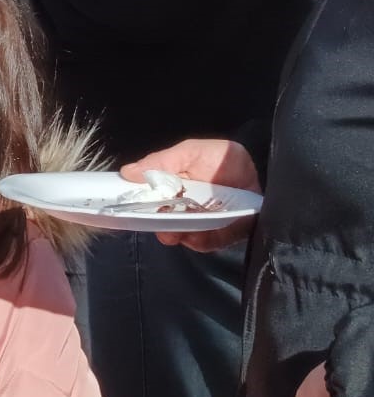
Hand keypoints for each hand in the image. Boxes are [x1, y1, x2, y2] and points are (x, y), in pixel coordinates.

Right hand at [122, 139, 260, 249]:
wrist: (267, 172)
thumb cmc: (224, 159)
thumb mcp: (191, 152)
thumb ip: (162, 162)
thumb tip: (127, 173)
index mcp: (172, 187)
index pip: (148, 199)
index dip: (138, 205)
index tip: (132, 208)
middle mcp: (184, 207)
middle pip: (163, 219)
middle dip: (159, 224)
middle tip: (160, 224)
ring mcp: (203, 223)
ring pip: (182, 233)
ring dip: (176, 234)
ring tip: (177, 232)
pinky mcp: (223, 235)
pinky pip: (206, 244)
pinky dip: (199, 242)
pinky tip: (197, 236)